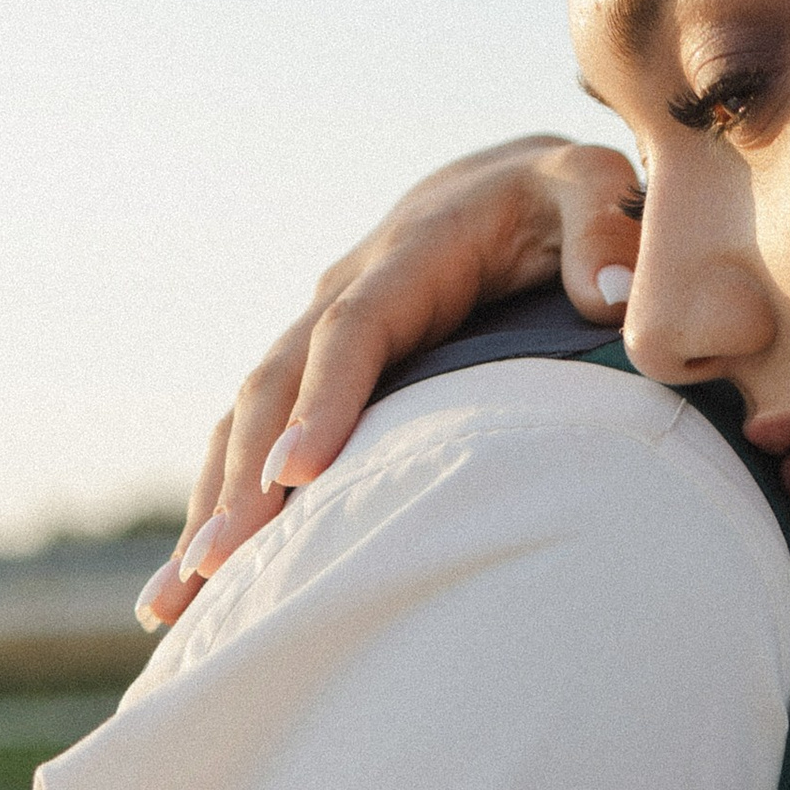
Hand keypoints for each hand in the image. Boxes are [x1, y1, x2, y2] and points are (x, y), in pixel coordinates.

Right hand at [138, 137, 643, 631]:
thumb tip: (612, 293)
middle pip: (275, 386)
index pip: (355, 330)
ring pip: (242, 420)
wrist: (505, 189)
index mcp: (410, 255)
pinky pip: (249, 437)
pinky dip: (217, 503)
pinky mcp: (314, 372)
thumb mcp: (595, 188)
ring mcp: (318, 332)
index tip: (295, 473)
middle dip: (241, 478)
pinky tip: (193, 587)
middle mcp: (345, 291)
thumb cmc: (562, 200)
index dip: (323, 400)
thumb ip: (608, 228)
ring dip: (209, 506)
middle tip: (218, 567)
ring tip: (177, 602)